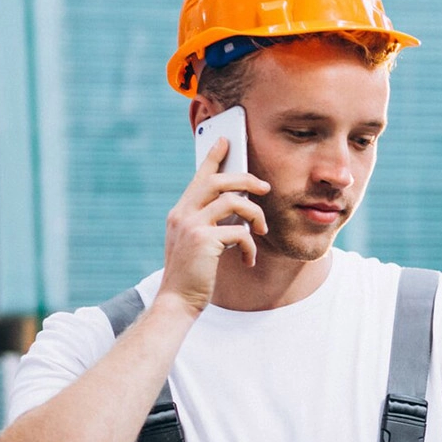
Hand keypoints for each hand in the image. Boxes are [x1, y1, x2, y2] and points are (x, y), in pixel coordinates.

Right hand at [159, 137, 270, 314]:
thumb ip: (210, 223)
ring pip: (233, 202)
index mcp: (180, 212)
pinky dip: (249, 246)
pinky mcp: (204, 241)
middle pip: (218, 181)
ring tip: (261, 231)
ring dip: (254, 215)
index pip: (199, 177)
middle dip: (246, 179)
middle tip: (265, 186)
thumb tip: (238, 209)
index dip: (213, 156)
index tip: (226, 139)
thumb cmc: (192, 274)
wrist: (177, 301)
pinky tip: (248, 260)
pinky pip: (239, 233)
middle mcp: (182, 214)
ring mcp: (191, 226)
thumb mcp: (197, 243)